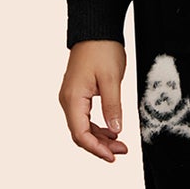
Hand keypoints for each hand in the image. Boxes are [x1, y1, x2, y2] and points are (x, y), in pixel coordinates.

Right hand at [59, 40, 128, 161]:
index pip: (80, 133)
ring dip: (100, 138)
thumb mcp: (112, 79)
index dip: (96, 149)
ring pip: (83, 127)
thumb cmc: (101, 50)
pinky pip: (85, 118)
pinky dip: (98, 127)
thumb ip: (113, 106)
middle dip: (100, 146)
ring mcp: (71, 98)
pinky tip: (112, 131)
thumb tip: (115, 130)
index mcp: (73, 98)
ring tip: (120, 144)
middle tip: (121, 151)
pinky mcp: (77, 95)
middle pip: (80, 134)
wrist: (95, 31)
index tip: (112, 157)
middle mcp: (68, 100)